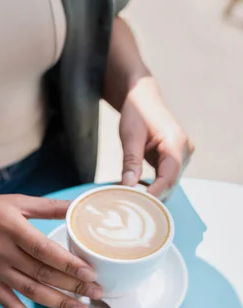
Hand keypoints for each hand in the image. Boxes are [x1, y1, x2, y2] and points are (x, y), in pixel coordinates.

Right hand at [0, 193, 101, 307]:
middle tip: (97, 294)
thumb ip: (48, 206)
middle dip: (73, 286)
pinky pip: (9, 306)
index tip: (91, 273)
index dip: (69, 264)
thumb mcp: (16, 201)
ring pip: (32, 292)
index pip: (45, 250)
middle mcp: (4, 252)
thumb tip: (78, 206)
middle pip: (43, 274)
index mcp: (12, 229)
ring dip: (59, 304)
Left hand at [119, 76, 193, 198]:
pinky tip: (135, 188)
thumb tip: (128, 186)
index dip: (153, 195)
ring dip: (150, 193)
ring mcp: (182, 157)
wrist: (143, 97)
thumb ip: (131, 161)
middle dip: (150, 197)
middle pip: (169, 184)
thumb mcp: (130, 136)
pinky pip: (164, 180)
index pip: (168, 178)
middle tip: (128, 205)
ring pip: (167, 185)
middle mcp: (184, 152)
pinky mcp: (175, 161)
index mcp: (176, 143)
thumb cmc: (136, 112)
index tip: (136, 205)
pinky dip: (151, 187)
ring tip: (128, 197)